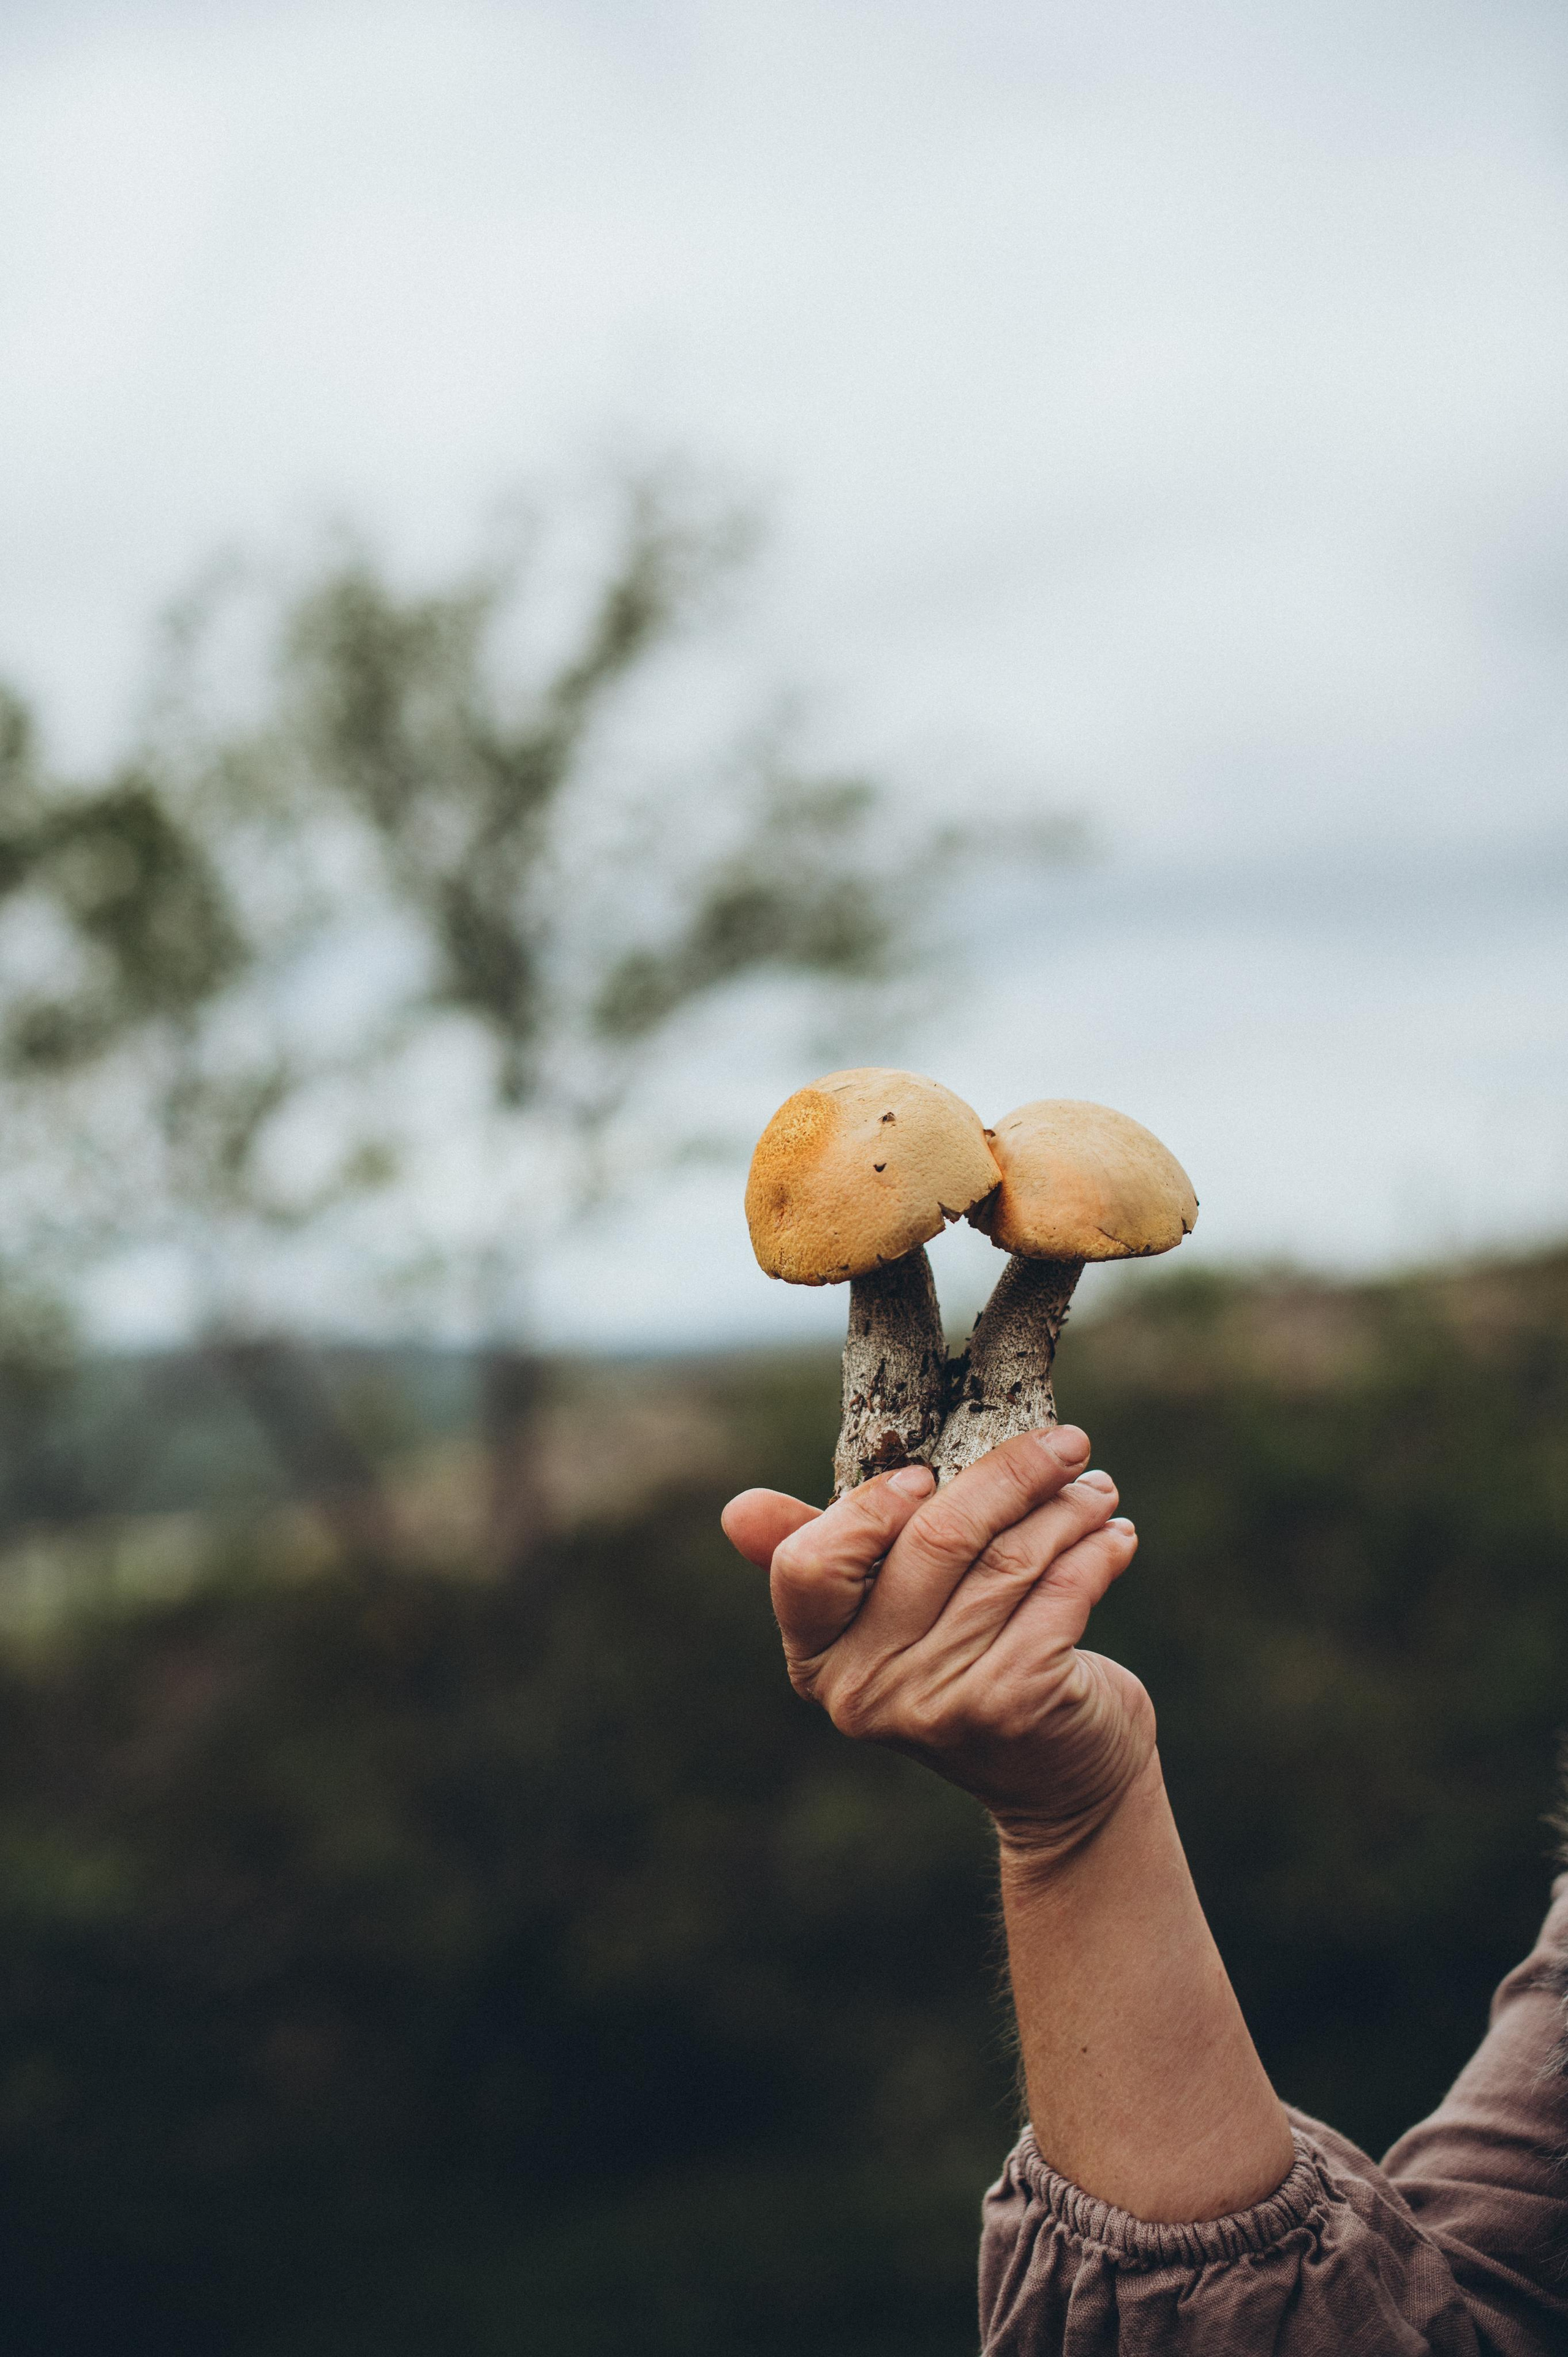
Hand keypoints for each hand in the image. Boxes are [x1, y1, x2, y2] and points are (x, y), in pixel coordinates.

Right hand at [722, 1427, 1154, 1859]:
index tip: (927, 1473)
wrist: (1057, 1783)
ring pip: (1009, 1560)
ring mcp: (938, 1703)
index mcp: (817, 1655)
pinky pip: (1060, 1595)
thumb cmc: (969, 1668)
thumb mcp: (890, 1619)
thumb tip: (736, 1510)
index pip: (808, 1566)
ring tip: (1095, 1487)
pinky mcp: (1014, 1705)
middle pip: (934, 1541)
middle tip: (1066, 1442)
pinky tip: (1115, 1537)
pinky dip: (1096, 1554)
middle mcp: (864, 1689)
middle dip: (1010, 1476)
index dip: (868, 1509)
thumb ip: (830, 1553)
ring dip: (1066, 1509)